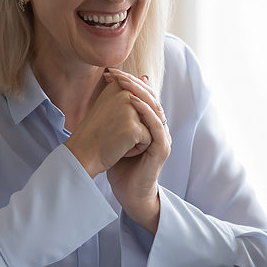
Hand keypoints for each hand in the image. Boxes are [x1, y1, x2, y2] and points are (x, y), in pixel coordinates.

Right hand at [65, 75, 151, 177]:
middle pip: (149, 114)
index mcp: (119, 86)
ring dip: (137, 137)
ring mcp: (130, 110)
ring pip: (150, 126)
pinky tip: (119, 148)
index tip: (111, 123)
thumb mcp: (111, 105)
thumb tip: (146, 77)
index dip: (133, 118)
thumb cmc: (97, 131)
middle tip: (113, 132)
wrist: (82, 153)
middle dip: (137, 127)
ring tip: (116, 138)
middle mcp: (125, 93)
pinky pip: (149, 139)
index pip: (143, 101)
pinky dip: (136, 148)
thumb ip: (129, 92)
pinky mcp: (134, 127)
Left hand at [104, 69, 171, 234]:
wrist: (129, 193)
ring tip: (124, 83)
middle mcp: (159, 129)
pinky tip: (133, 102)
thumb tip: (103, 99)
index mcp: (150, 124)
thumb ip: (116, 119)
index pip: (144, 97)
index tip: (110, 73)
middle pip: (151, 99)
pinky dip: (146, 113)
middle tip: (116, 73)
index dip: (130, 83)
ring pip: (155, 109)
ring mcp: (163, 139)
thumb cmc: (121, 167)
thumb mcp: (116, 137)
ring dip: (140, 93)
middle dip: (133, 83)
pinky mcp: (162, 149)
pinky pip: (156, 126)